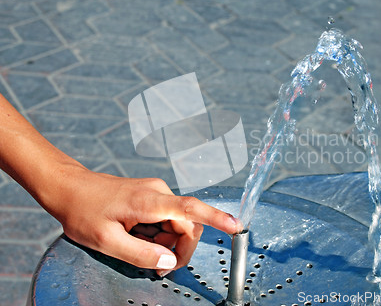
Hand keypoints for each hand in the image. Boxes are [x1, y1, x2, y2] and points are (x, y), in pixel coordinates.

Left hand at [43, 165, 241, 275]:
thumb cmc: (83, 211)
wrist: (69, 188)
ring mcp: (155, 192)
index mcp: (149, 201)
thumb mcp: (106, 241)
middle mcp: (158, 192)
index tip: (236, 226)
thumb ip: (140, 254)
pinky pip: (166, 218)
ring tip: (136, 245)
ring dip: (165, 241)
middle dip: (178, 248)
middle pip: (186, 224)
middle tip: (158, 267)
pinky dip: (158, 233)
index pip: (190, 209)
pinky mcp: (151, 196)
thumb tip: (169, 262)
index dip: (216, 218)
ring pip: (177, 223)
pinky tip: (137, 235)